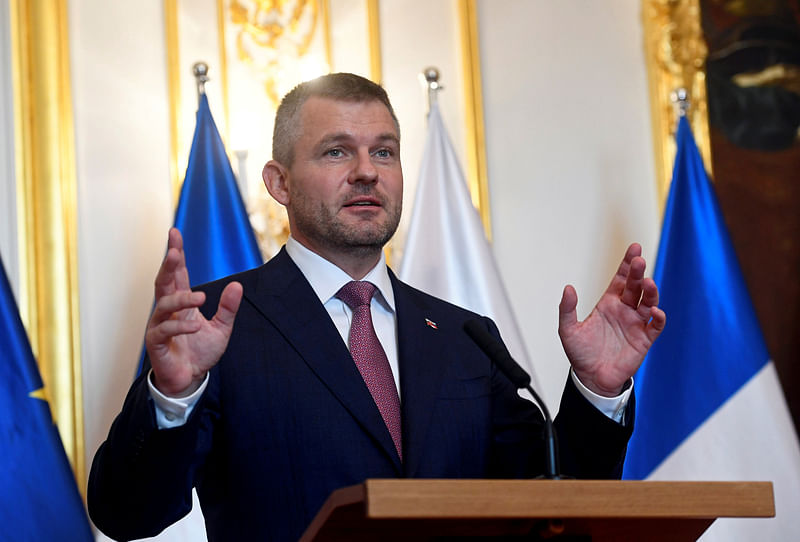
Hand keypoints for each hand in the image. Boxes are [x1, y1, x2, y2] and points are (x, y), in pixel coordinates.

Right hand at [145, 228, 242, 396]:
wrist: (190, 379)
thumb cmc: (201, 351)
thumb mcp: (222, 328)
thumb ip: (228, 308)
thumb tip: (237, 285)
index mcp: (182, 302)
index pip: (178, 273)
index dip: (176, 253)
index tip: (175, 233)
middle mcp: (168, 310)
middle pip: (164, 281)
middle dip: (168, 264)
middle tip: (175, 251)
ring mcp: (159, 325)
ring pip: (164, 304)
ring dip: (182, 298)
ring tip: (201, 298)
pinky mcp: (156, 342)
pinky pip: (164, 329)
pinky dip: (180, 327)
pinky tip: (194, 327)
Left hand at [558, 243, 665, 396]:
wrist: (591, 378)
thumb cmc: (581, 354)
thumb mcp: (568, 330)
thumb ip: (567, 309)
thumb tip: (568, 288)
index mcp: (608, 304)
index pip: (620, 279)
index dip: (627, 264)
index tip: (634, 249)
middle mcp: (624, 310)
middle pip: (635, 287)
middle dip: (638, 273)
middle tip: (639, 261)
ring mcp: (635, 324)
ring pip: (648, 302)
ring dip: (650, 291)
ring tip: (647, 282)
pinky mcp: (643, 339)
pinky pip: (655, 326)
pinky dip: (658, 317)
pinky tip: (654, 310)